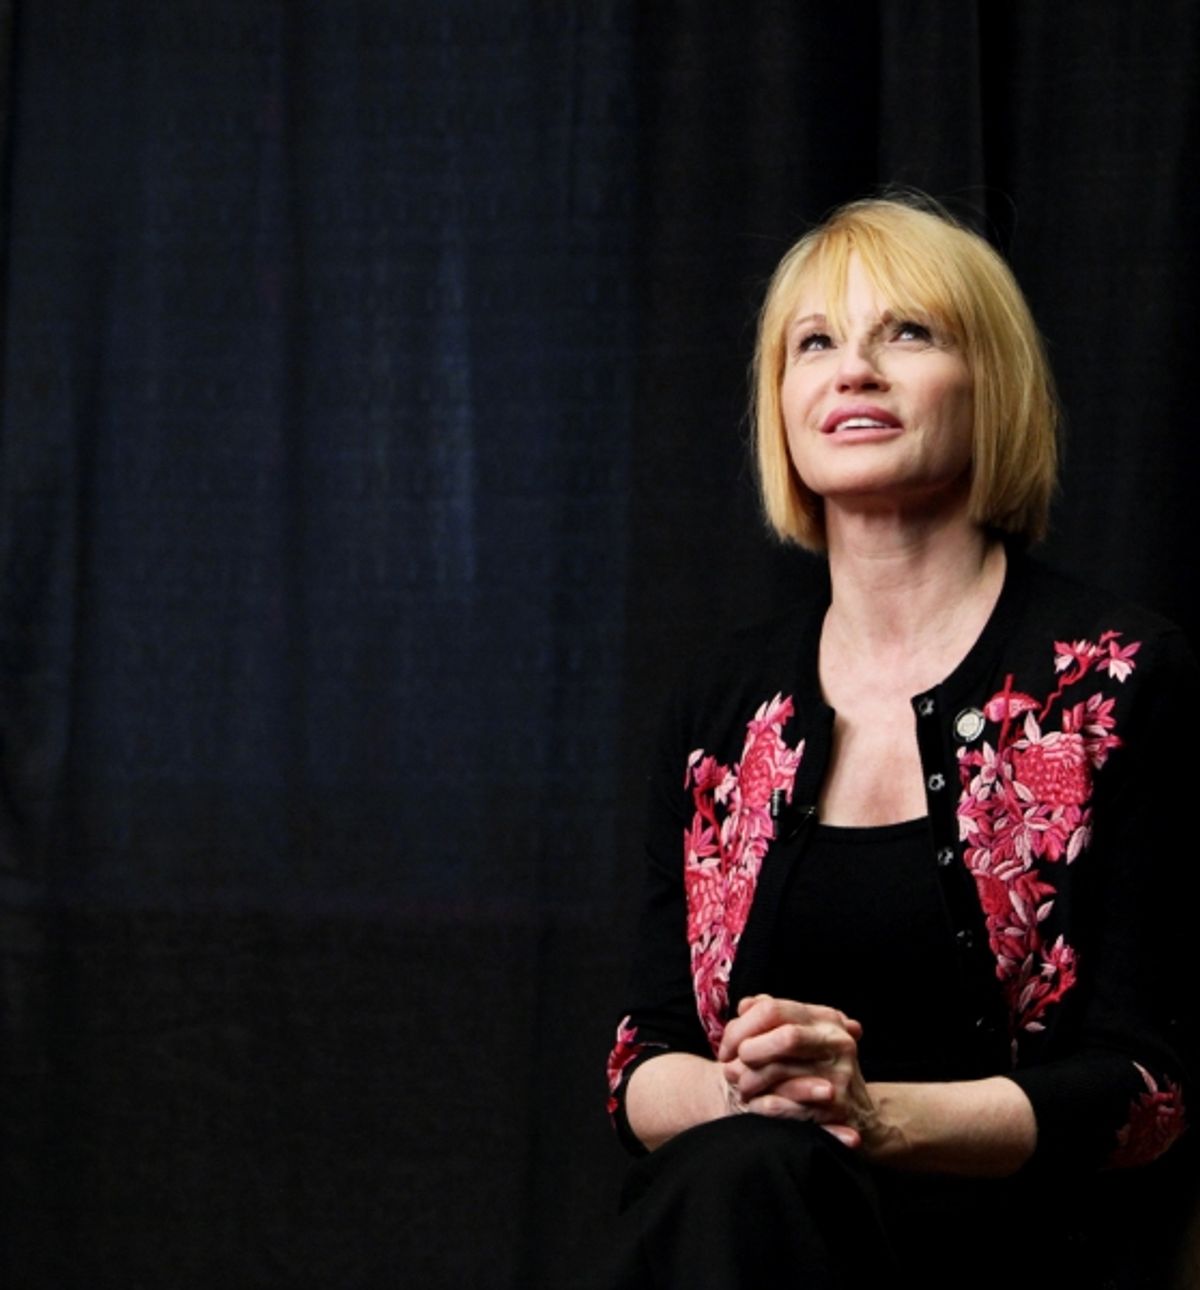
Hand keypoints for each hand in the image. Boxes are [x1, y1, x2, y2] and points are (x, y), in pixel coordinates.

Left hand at [717, 994, 885, 1151]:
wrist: (861, 1116)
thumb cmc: (816, 1071)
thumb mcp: (802, 1036)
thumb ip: (773, 1017)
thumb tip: (745, 1005)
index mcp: (824, 1019)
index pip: (772, 1008)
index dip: (740, 1027)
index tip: (725, 1048)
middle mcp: (837, 1042)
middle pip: (784, 1036)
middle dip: (748, 1051)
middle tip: (730, 1068)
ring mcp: (840, 1075)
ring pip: (780, 1070)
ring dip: (749, 1081)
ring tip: (740, 1087)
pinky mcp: (838, 1108)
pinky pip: (786, 1105)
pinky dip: (764, 1106)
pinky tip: (757, 1105)